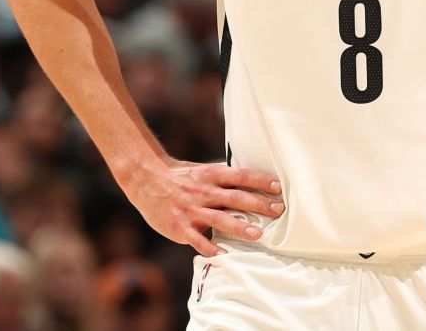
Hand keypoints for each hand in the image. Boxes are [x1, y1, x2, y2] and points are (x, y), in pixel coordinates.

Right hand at [129, 159, 284, 256]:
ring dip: (239, 226)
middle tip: (279, 211)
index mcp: (211, 175)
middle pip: (234, 197)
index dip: (259, 180)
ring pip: (218, 218)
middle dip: (258, 204)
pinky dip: (210, 248)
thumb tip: (255, 183)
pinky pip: (197, 240)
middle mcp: (203, 191)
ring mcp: (191, 210)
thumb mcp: (203, 170)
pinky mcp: (179, 227)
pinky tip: (224, 255)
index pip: (240, 176)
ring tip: (258, 234)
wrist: (146, 179)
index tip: (278, 187)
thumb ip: (225, 179)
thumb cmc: (182, 177)